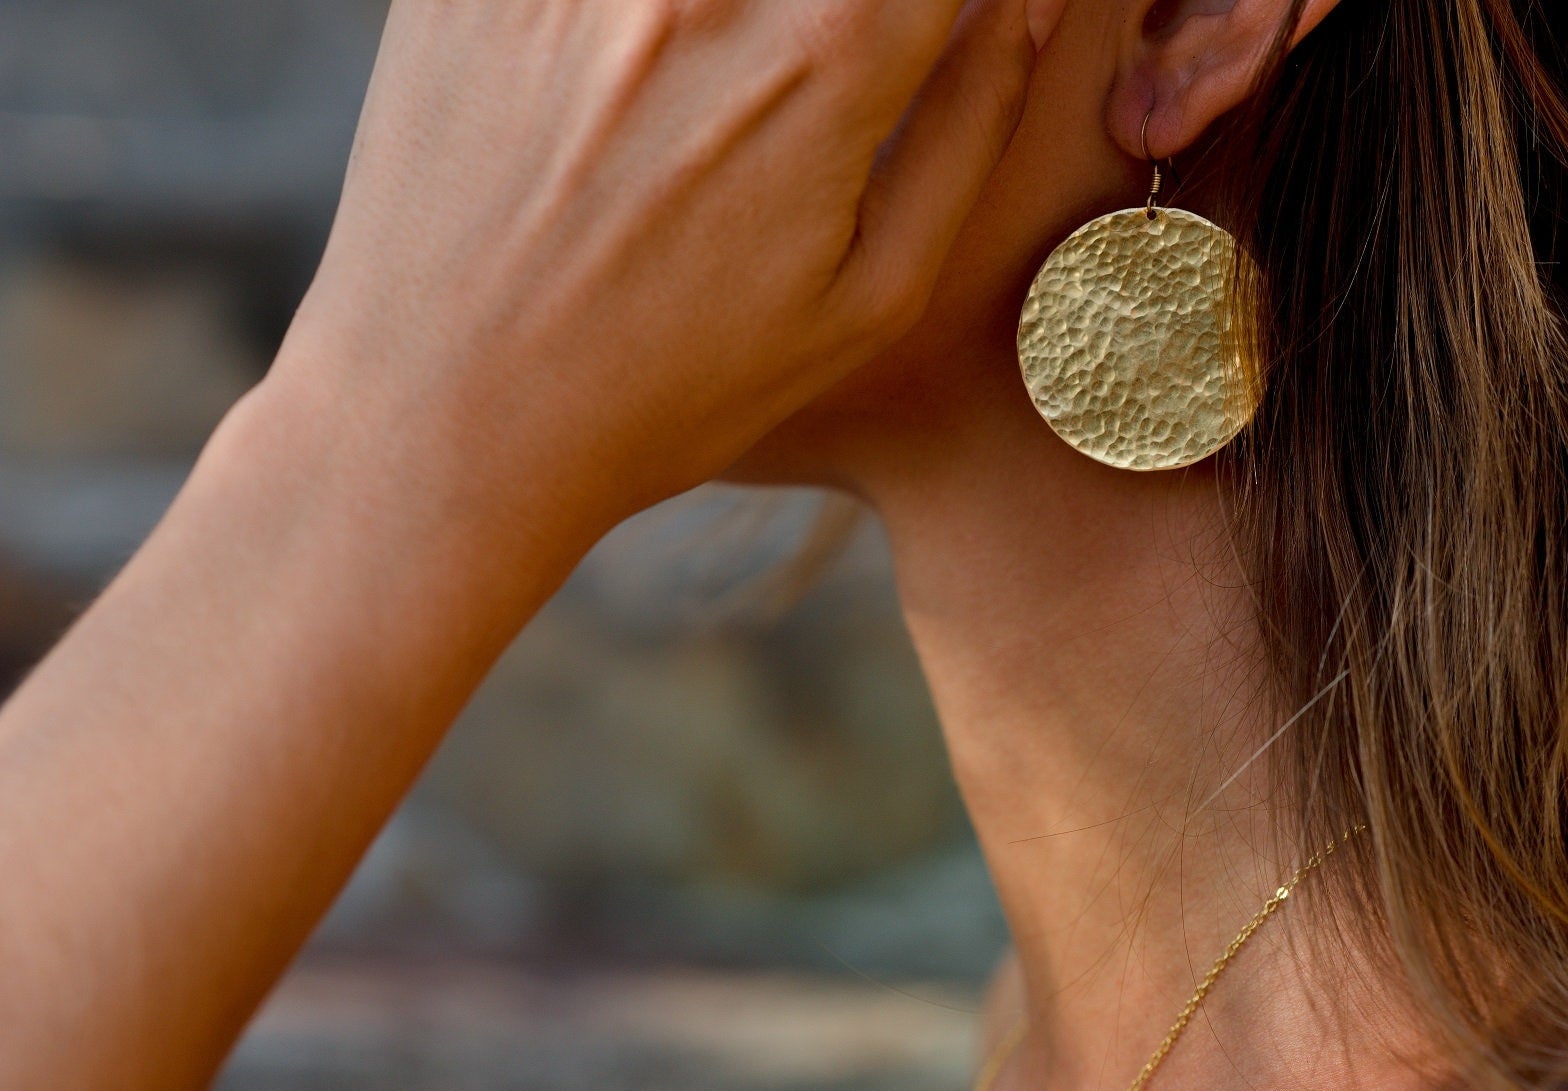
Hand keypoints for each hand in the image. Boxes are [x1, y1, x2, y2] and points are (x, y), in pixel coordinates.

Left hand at [262, 0, 1066, 557]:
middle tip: (808, 73)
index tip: (924, 35)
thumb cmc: (672, 386)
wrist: (444, 422)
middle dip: (844, 10)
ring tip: (711, 101)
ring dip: (729, 17)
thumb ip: (973, 124)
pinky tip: (637, 77)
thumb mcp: (869, 297)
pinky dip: (635, 17)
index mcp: (826, 58)